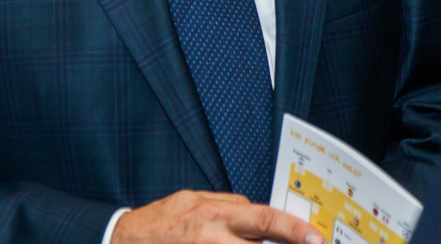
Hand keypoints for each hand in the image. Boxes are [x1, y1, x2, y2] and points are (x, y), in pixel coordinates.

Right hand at [111, 190, 323, 243]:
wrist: (124, 239)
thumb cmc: (161, 221)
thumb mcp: (195, 201)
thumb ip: (227, 207)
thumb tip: (255, 212)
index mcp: (217, 213)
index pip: (264, 219)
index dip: (294, 230)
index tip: (316, 239)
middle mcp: (214, 235)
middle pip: (261, 236)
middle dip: (289, 240)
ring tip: (268, 243)